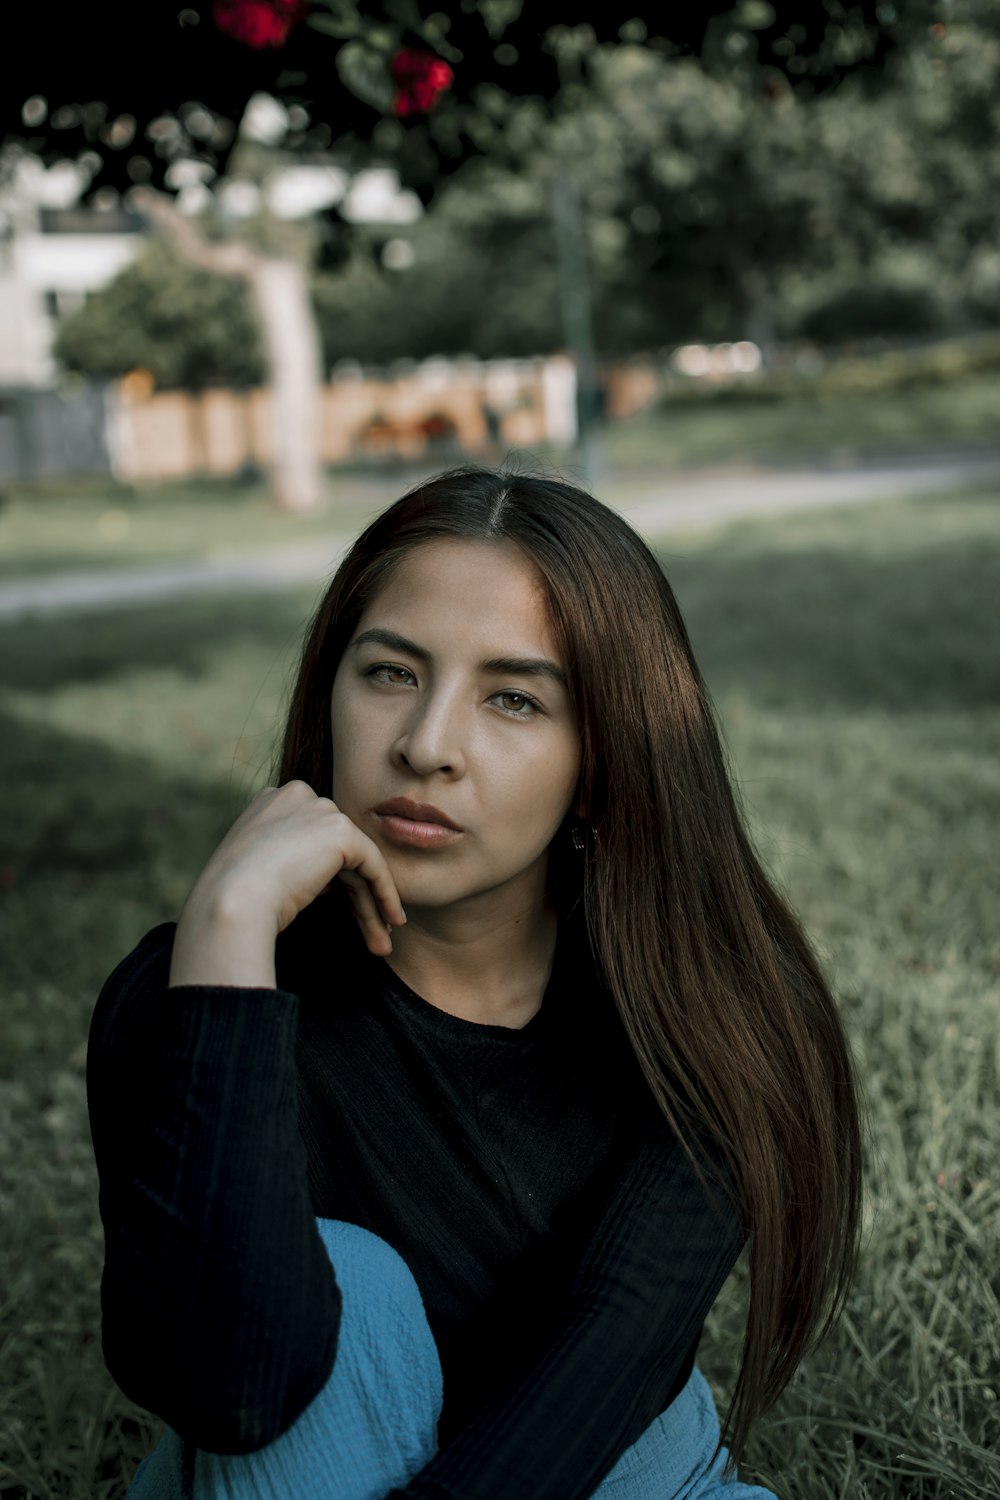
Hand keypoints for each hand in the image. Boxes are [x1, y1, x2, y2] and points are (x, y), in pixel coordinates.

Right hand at [170, 782, 404, 987]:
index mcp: (270, 802)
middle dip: (355, 896)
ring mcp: (318, 810)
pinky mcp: (339, 830)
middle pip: (337, 851)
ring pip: (356, 861)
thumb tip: (329, 882)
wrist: (230, 902)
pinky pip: (372, 864)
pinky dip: (385, 893)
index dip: (331, 879)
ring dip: (371, 905)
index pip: (313, 840)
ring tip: (382, 942)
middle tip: (370, 932)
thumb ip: (292, 862)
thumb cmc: (235, 900)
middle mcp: (296, 797)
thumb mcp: (260, 871)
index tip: (343, 912)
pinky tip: (392, 921)